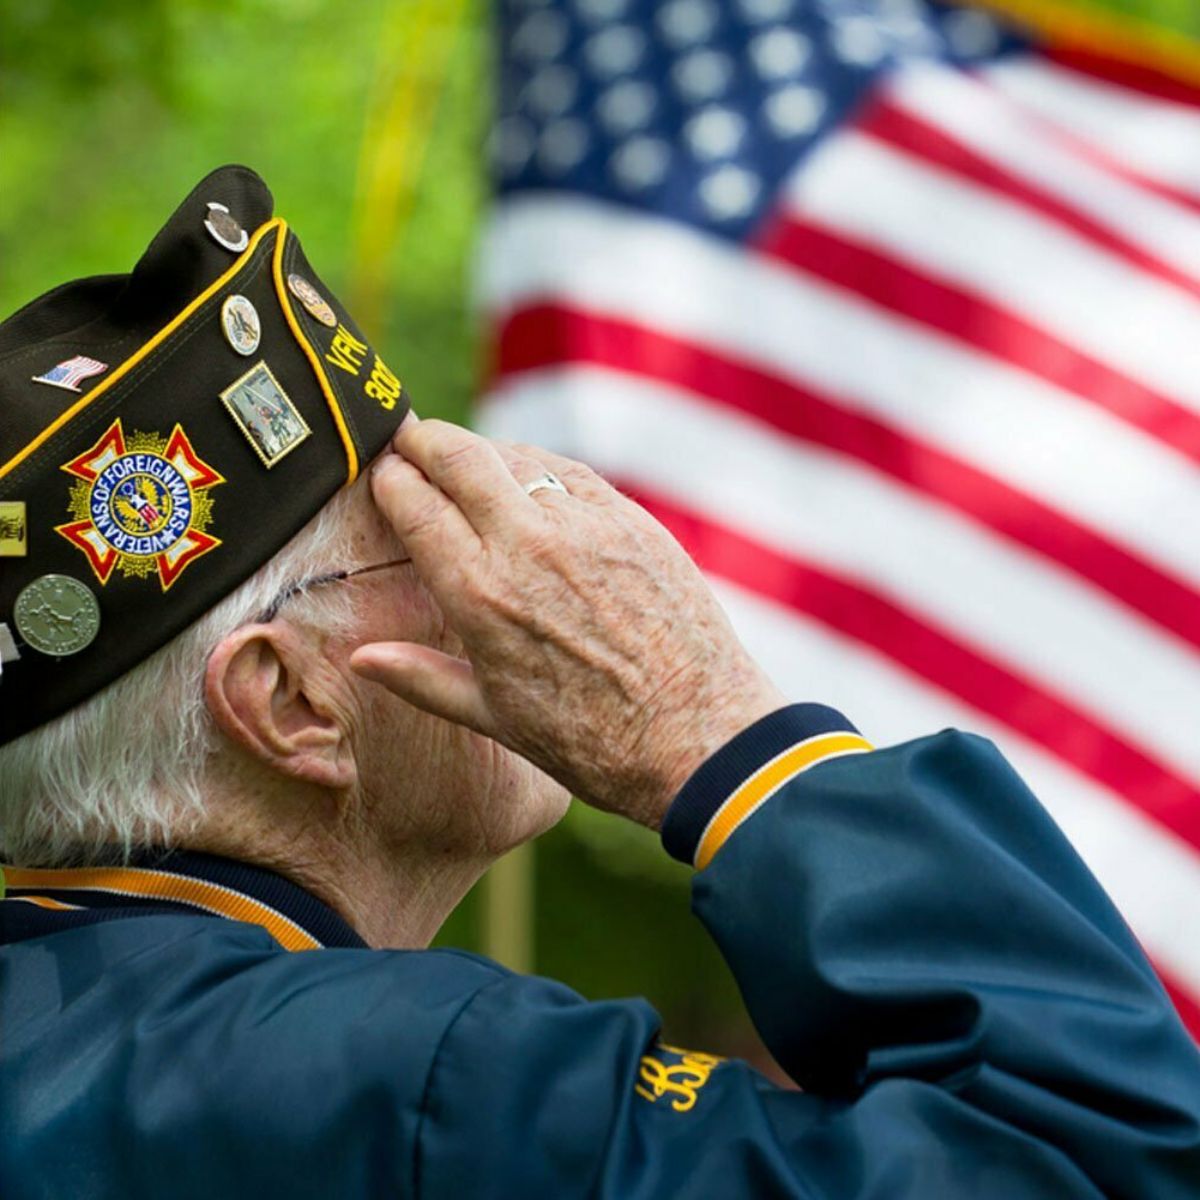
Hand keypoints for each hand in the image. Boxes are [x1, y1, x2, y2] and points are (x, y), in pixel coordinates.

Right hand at [350, 419, 786, 829]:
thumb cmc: (591, 741)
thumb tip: (362, 657)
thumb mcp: (495, 716)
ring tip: (466, 461)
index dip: (389, 479)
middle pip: (458, 456)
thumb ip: (422, 678)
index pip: (414, 503)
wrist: (699, 736)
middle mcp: (528, 544)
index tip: (382, 475)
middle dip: (423, 440)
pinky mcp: (633, 520)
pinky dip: (540, 467)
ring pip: (517, 455)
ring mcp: (586, 525)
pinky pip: (573, 472)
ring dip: (482, 452)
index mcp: (480, 594)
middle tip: (409, 438)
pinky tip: (531, 478)